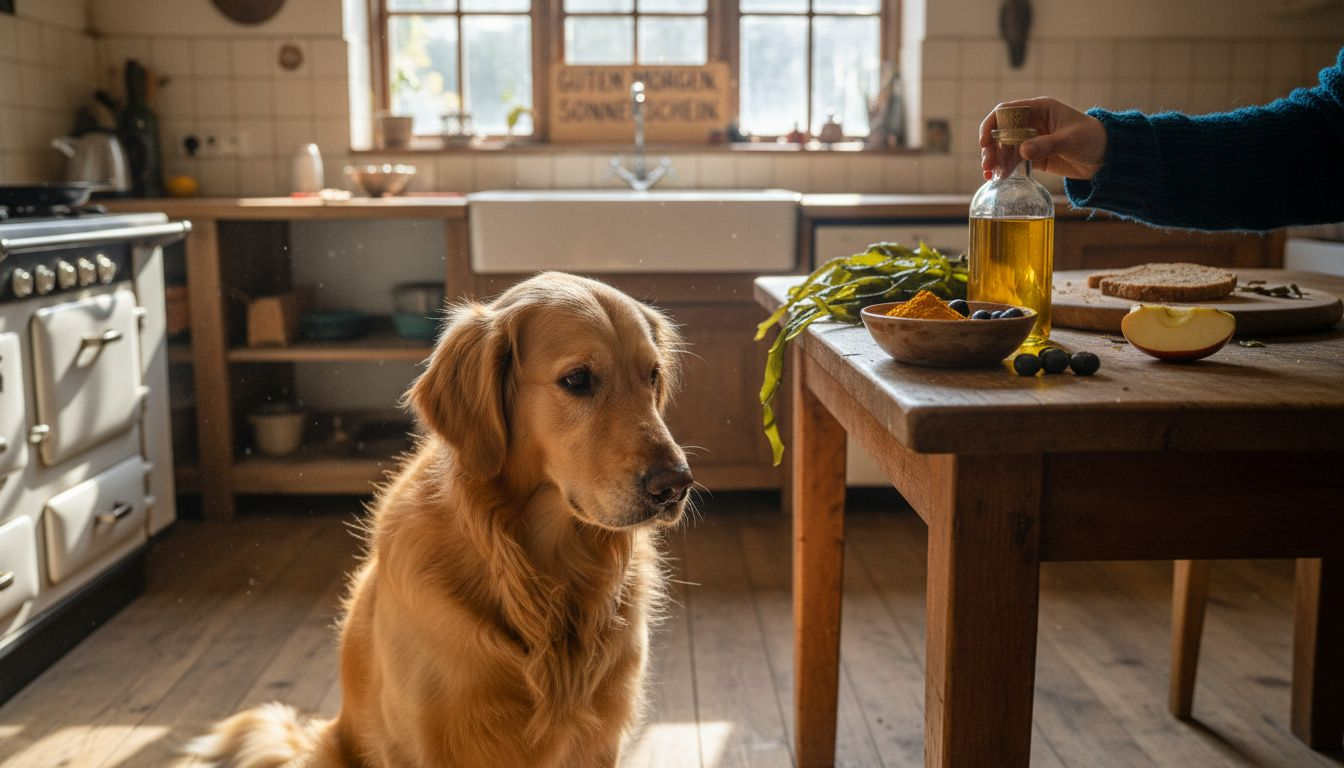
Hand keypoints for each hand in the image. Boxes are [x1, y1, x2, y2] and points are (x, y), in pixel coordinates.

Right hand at [979, 97, 1106, 180]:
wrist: (1106, 157)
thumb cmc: (1092, 138)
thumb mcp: (1070, 140)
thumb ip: (1047, 144)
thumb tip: (1022, 151)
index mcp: (1039, 109)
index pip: (1006, 111)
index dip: (992, 124)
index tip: (985, 141)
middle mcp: (1031, 123)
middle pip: (1000, 131)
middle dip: (990, 147)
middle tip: (987, 164)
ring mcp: (1031, 140)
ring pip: (1004, 148)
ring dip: (994, 160)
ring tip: (989, 175)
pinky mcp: (1034, 156)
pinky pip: (1013, 161)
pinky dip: (1004, 169)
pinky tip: (998, 179)